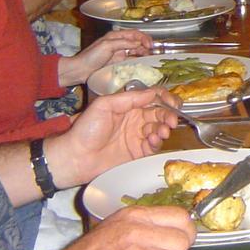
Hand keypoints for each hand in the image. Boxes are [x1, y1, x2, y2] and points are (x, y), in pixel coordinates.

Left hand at [48, 86, 183, 188]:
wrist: (77, 157)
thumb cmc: (86, 129)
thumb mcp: (105, 105)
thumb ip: (130, 98)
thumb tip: (154, 92)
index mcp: (128, 105)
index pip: (152, 97)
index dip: (165, 98)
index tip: (173, 103)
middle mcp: (135, 119)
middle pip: (159, 113)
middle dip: (168, 115)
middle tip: (172, 121)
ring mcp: (137, 136)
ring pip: (159, 129)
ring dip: (164, 128)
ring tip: (162, 132)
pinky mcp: (138, 152)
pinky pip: (154, 145)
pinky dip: (157, 141)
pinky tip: (153, 140)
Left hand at [60, 28, 152, 85]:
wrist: (81, 70)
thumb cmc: (91, 56)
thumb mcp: (108, 46)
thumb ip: (124, 43)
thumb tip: (138, 43)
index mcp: (116, 36)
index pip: (134, 33)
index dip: (143, 38)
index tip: (150, 45)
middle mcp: (119, 43)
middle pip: (137, 41)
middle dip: (146, 44)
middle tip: (153, 52)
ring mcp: (119, 53)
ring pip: (136, 50)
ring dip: (144, 52)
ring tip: (150, 57)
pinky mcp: (118, 62)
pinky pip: (132, 59)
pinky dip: (139, 60)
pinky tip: (143, 63)